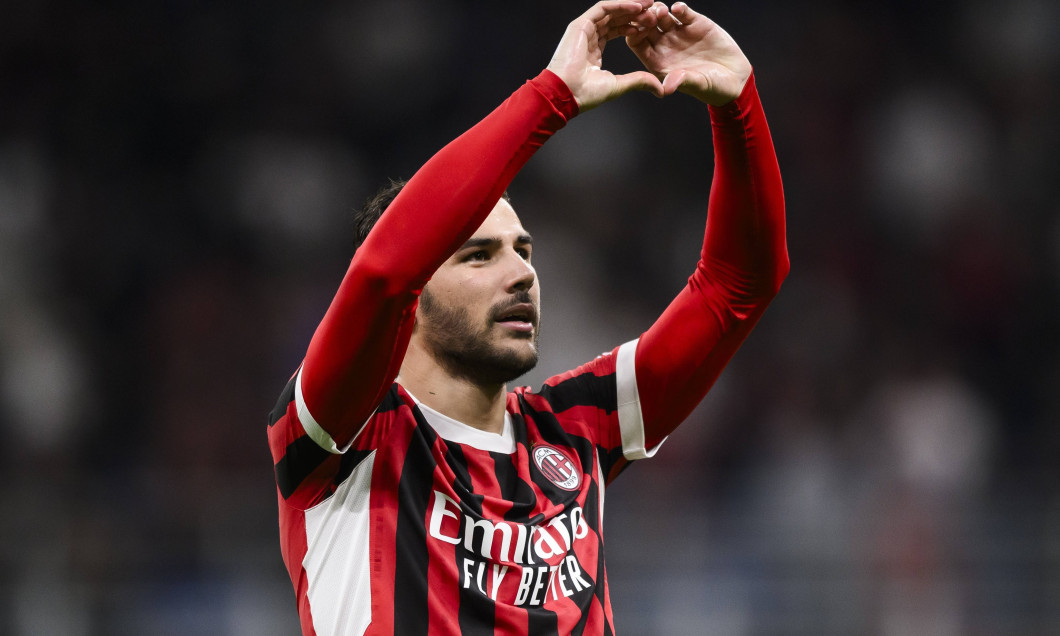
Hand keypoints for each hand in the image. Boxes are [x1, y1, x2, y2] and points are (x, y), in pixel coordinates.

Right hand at [547, 0, 664, 111]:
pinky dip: (620, 5)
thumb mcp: (619, 85)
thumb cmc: (585, 94)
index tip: (652, 25)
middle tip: (655, 13)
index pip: (617, 31)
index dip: (635, 27)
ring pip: (611, 11)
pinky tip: (636, 7)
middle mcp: (589, 38)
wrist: (567, 94)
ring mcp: (584, 30)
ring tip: (649, 6)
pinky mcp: (580, 25)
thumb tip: (660, 89)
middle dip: (636, 14)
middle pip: (616, 19)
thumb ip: (639, 81)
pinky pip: (602, 8)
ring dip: (631, 7)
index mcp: (594, 51)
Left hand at [626, 2, 751, 104]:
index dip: (634, 34)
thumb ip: (681, 80)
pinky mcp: (696, 24)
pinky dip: (679, 8)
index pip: (636, 42)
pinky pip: (683, 12)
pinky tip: (679, 9)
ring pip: (661, 15)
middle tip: (648, 15)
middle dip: (644, 18)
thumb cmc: (712, 87)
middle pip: (645, 25)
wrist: (736, 78)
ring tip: (662, 12)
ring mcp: (679, 33)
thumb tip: (667, 87)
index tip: (639, 29)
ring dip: (658, 10)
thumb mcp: (697, 84)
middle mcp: (665, 45)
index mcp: (657, 61)